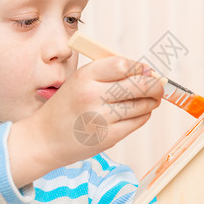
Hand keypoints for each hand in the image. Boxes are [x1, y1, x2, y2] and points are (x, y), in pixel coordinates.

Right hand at [9, 56, 163, 187]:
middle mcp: (92, 95)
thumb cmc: (67, 106)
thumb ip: (109, 74)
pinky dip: (144, 115)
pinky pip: (138, 121)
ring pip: (142, 104)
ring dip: (151, 101)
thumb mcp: (80, 81)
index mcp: (85, 76)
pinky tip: (138, 113)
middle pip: (140, 85)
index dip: (141, 68)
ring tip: (149, 100)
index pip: (125, 65)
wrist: (45, 138)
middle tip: (159, 87)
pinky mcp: (108, 137)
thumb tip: (148, 73)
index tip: (147, 72)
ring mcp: (101, 118)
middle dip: (156, 85)